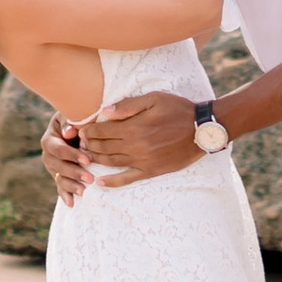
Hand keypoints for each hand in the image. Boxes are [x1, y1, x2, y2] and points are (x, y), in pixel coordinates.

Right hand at [39, 117, 89, 204]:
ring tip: (84, 191)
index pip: (59, 149)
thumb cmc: (78, 118)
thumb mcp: (73, 115)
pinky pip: (60, 187)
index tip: (87, 159)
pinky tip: (72, 204)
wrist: (77, 126)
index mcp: (50, 139)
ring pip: (59, 178)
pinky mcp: (59, 176)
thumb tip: (70, 132)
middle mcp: (48, 155)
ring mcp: (53, 167)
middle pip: (58, 166)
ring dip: (71, 185)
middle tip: (90, 178)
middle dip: (74, 172)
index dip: (72, 155)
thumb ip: (71, 122)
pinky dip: (66, 196)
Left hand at [77, 89, 202, 184]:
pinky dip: (112, 182)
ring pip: (111, 162)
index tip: (80, 129)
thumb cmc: (178, 110)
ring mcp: (142, 160)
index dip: (89, 130)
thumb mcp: (154, 99)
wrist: (201, 130)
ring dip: (95, 160)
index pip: (104, 130)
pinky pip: (127, 179)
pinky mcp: (151, 170)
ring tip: (84, 157)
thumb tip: (105, 111)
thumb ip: (128, 105)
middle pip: (104, 147)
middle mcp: (135, 146)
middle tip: (79, 143)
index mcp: (134, 127)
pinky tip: (100, 183)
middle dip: (88, 145)